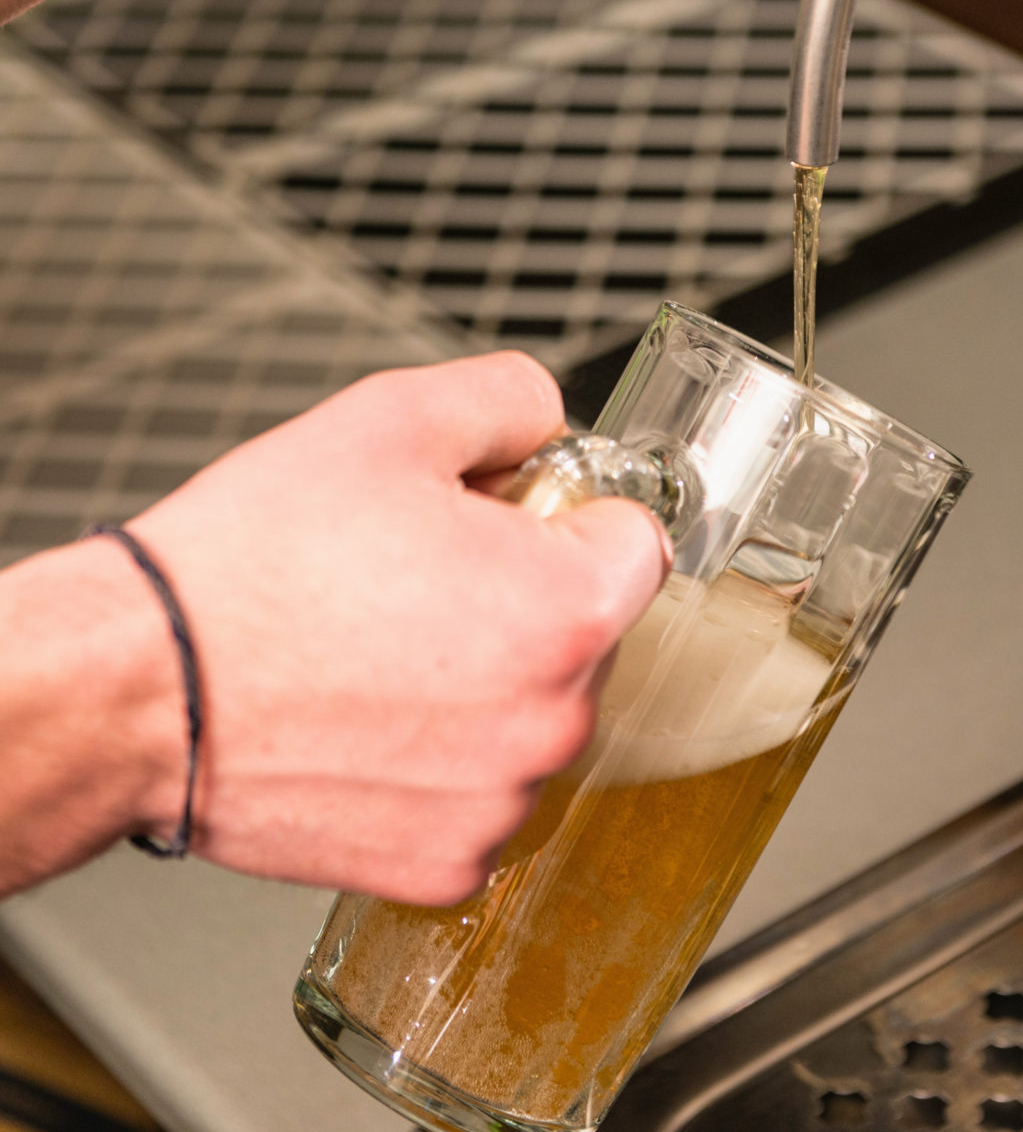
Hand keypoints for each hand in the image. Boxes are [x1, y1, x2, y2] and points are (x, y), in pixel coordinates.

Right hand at [128, 352, 667, 902]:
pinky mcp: (441, 867)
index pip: (638, 543)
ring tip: (376, 647)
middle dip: (523, 596)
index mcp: (563, 608)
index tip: (514, 517)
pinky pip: (475, 794)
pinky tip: (362, 718)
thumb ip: (512, 398)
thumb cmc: (252, 565)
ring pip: (530, 715)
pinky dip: (434, 763)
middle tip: (420, 575)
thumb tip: (548, 419)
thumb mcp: (394, 416)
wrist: (141, 685)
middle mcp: (549, 720)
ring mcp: (496, 804)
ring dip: (480, 683)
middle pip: (585, 633)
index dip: (569, 513)